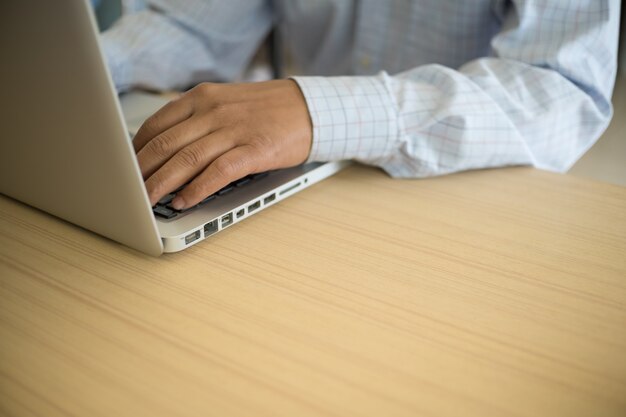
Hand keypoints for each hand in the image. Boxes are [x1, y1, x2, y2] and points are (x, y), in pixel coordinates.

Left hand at [132, 80, 312, 208]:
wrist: (311, 107)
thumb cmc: (268, 109)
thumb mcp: (226, 102)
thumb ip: (197, 120)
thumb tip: (168, 149)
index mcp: (203, 97)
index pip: (156, 124)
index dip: (136, 150)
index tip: (126, 168)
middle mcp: (213, 111)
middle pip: (166, 144)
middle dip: (141, 172)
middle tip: (126, 191)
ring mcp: (234, 130)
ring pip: (186, 160)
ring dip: (161, 185)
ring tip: (146, 202)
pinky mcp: (254, 150)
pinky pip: (217, 172)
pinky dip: (197, 189)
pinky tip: (184, 201)